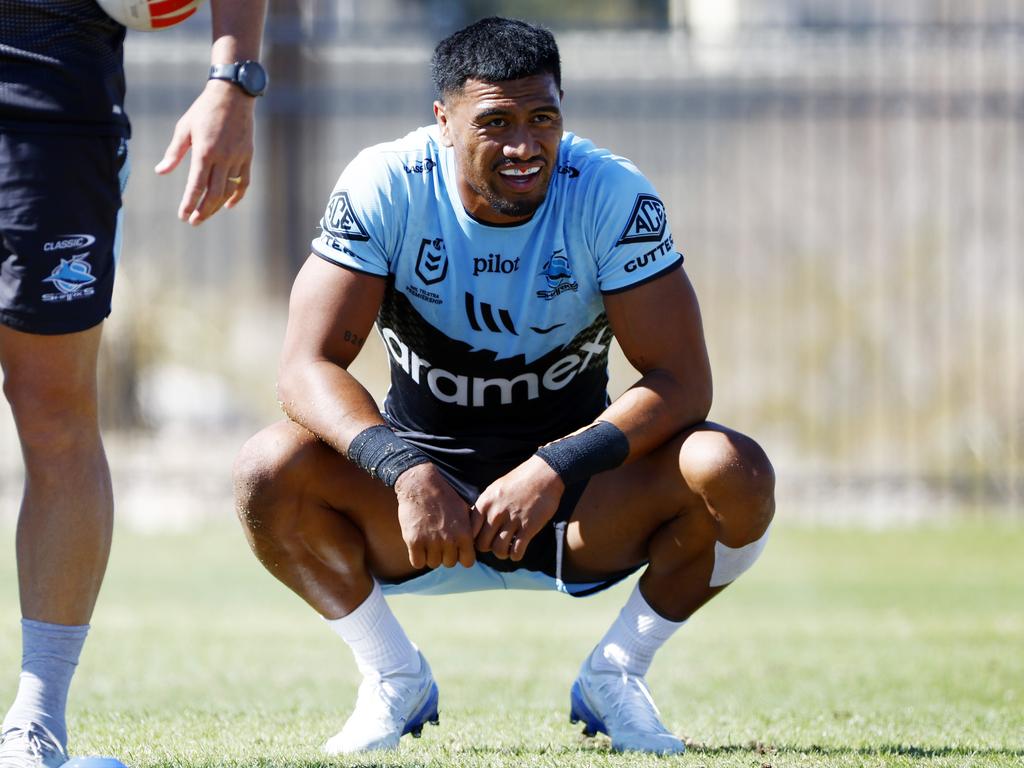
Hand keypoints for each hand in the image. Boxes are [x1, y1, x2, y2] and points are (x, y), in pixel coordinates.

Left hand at [155, 79, 254, 224]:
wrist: (233, 96)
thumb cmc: (203, 110)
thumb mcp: (184, 128)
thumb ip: (174, 153)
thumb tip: (161, 172)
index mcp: (205, 152)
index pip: (196, 185)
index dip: (189, 203)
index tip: (182, 216)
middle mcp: (223, 158)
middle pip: (213, 194)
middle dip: (202, 210)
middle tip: (193, 221)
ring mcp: (237, 158)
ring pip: (228, 191)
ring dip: (216, 206)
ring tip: (205, 215)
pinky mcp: (247, 156)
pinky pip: (243, 182)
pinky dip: (237, 196)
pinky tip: (228, 205)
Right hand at [394, 463, 480, 569]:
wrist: (420, 484)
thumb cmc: (443, 496)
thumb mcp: (464, 509)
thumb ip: (470, 529)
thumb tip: (474, 545)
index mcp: (464, 533)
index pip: (467, 562)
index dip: (461, 556)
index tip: (456, 549)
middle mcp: (449, 540)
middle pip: (449, 563)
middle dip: (445, 554)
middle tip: (439, 541)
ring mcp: (431, 542)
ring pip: (433, 563)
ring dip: (430, 555)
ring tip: (428, 541)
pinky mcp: (414, 541)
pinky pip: (417, 563)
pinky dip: (417, 557)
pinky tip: (418, 546)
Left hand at [474, 456, 563, 560]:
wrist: (544, 474)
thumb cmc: (519, 480)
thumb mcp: (495, 489)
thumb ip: (484, 506)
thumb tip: (474, 524)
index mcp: (485, 503)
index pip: (470, 531)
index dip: (474, 539)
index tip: (482, 539)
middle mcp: (496, 513)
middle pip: (482, 544)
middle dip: (488, 548)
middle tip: (495, 544)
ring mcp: (512, 521)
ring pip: (498, 550)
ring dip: (502, 553)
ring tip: (507, 549)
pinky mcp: (529, 527)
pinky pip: (516, 551)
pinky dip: (516, 555)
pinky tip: (518, 551)